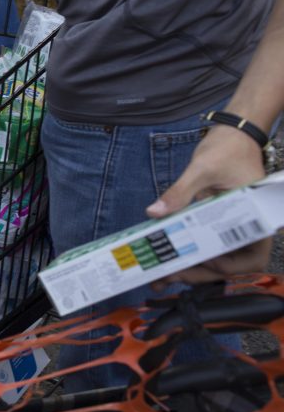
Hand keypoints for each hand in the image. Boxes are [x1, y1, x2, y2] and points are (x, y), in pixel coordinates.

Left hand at [146, 125, 271, 286]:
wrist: (233, 134)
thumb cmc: (228, 148)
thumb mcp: (203, 168)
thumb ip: (180, 192)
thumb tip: (156, 212)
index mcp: (256, 216)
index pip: (252, 256)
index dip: (231, 267)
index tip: (204, 265)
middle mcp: (247, 226)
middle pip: (228, 262)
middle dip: (198, 272)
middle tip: (166, 277)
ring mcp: (232, 225)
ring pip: (215, 256)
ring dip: (190, 267)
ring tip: (159, 276)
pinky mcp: (217, 221)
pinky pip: (204, 241)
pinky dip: (186, 250)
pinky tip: (164, 257)